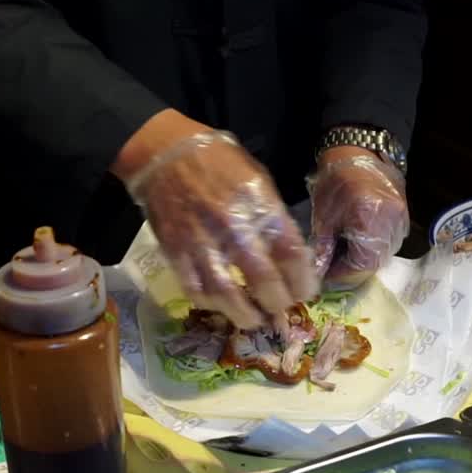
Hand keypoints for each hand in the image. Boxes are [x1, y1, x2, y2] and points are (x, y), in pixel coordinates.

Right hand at [115, 110, 316, 328]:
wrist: (165, 153)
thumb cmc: (219, 161)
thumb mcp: (258, 178)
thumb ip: (273, 216)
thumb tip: (289, 254)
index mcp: (260, 205)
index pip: (291, 254)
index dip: (303, 281)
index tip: (306, 293)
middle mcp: (234, 227)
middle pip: (264, 281)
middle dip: (278, 303)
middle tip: (281, 308)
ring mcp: (202, 242)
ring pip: (227, 295)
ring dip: (245, 315)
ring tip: (255, 319)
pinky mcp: (175, 252)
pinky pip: (195, 289)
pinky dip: (211, 304)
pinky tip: (221, 305)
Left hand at [309, 146, 408, 288]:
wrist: (359, 148)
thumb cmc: (336, 178)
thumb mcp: (324, 214)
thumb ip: (324, 247)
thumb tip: (319, 274)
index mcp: (370, 221)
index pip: (361, 265)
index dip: (342, 275)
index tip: (325, 275)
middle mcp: (392, 224)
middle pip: (375, 263)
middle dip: (352, 269)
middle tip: (332, 267)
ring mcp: (402, 220)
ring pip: (384, 254)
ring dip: (363, 259)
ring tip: (343, 254)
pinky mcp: (403, 216)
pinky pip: (390, 242)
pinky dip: (373, 247)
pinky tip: (357, 241)